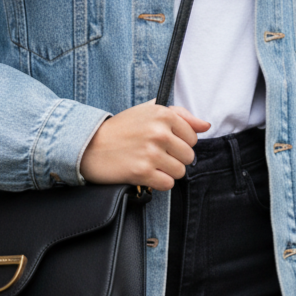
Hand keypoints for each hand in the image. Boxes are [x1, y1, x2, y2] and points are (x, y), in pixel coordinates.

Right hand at [80, 101, 210, 190]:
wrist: (90, 145)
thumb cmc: (121, 129)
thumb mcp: (148, 111)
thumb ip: (180, 115)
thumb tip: (206, 126)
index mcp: (163, 114)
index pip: (193, 137)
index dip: (179, 143)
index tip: (163, 143)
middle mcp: (159, 132)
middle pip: (188, 156)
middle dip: (174, 159)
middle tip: (155, 156)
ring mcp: (151, 153)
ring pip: (179, 172)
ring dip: (166, 172)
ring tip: (149, 165)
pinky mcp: (142, 172)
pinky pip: (167, 184)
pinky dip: (158, 183)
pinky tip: (146, 175)